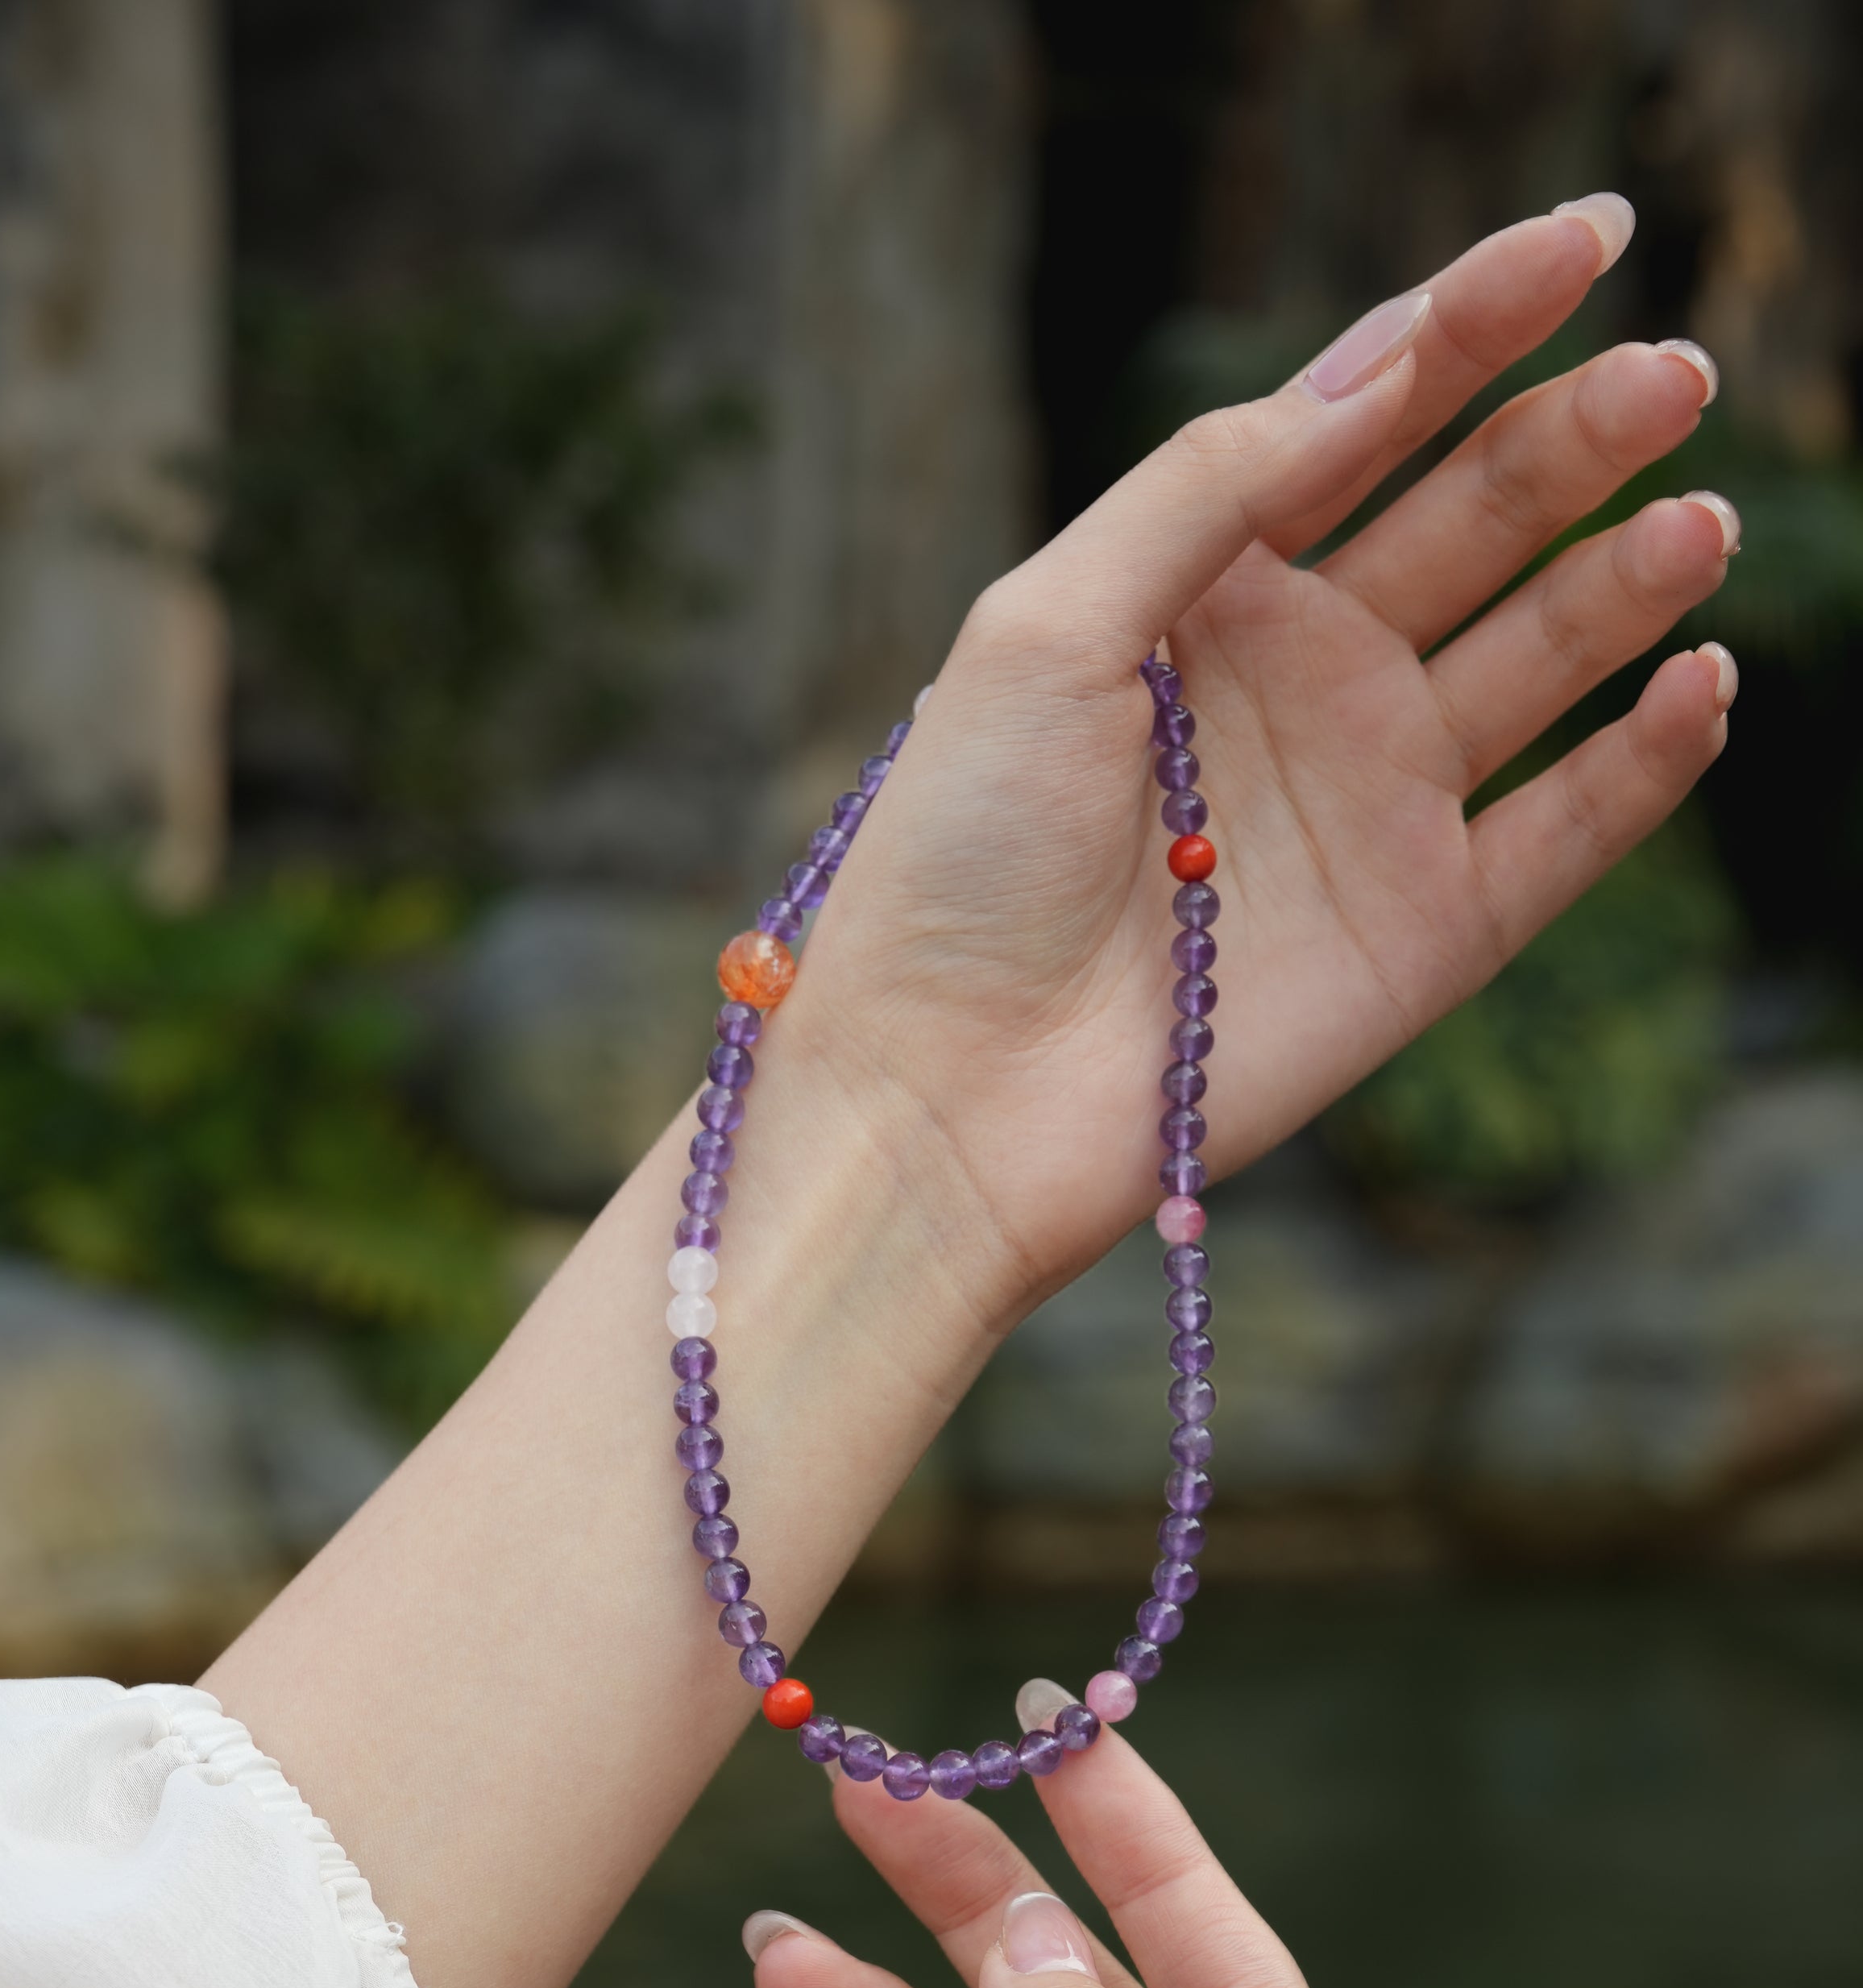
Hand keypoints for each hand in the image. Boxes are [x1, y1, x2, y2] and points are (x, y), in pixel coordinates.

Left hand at [784, 201, 1734, 1319]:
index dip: (1474, 324)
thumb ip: (1206, 486)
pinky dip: (1643, 763)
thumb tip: (1372, 368)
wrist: (950, 1089)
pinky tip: (1697, 682)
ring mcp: (1373, 803)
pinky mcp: (1424, 931)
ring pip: (1540, 661)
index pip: (1365, 422)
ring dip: (1625, 581)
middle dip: (1574, 437)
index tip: (1587, 238)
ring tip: (1696, 517)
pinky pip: (1566, 832)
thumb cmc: (958, 855)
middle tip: (1671, 373)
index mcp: (1206, 593)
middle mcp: (1305, 682)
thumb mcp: (1045, 623)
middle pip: (1475, 522)